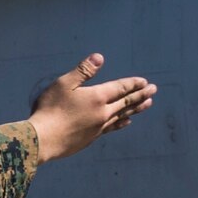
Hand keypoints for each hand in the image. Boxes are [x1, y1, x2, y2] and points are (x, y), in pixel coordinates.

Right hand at [28, 53, 154, 163]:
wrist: (43, 140)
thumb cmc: (50, 109)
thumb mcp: (64, 84)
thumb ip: (83, 71)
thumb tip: (99, 57)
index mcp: (97, 97)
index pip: (120, 88)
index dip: (133, 84)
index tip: (145, 82)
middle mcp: (102, 113)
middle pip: (126, 102)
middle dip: (140, 95)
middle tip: (154, 90)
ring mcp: (98, 127)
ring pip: (123, 115)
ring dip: (136, 109)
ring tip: (147, 104)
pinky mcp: (92, 138)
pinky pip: (113, 128)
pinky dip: (122, 123)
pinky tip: (127, 122)